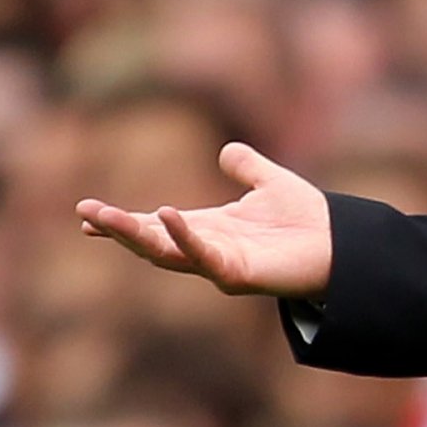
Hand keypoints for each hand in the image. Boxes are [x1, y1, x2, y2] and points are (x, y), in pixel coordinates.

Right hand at [75, 141, 331, 299]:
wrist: (342, 244)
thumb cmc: (307, 221)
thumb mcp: (270, 184)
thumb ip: (247, 167)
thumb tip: (229, 151)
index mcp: (209, 230)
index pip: (155, 227)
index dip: (123, 221)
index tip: (85, 214)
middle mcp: (208, 249)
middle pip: (152, 241)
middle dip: (118, 229)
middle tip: (84, 214)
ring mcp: (220, 264)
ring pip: (167, 253)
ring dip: (135, 236)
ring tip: (105, 217)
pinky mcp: (238, 275)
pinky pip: (203, 257)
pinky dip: (183, 237)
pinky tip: (165, 214)